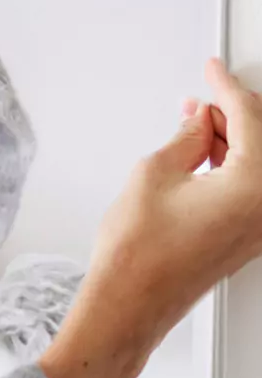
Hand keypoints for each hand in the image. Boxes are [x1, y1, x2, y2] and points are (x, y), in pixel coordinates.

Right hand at [40, 58, 261, 377]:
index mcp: (255, 184)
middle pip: (260, 139)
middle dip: (230, 114)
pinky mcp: (246, 239)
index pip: (248, 116)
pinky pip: (249, 188)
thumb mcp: (154, 175)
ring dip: (229, 142)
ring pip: (254, 164)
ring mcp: (260, 226)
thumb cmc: (137, 258)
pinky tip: (200, 160)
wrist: (128, 307)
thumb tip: (198, 124)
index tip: (214, 70)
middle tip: (202, 99)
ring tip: (192, 130)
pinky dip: (231, 167)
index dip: (224, 87)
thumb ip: (186, 139)